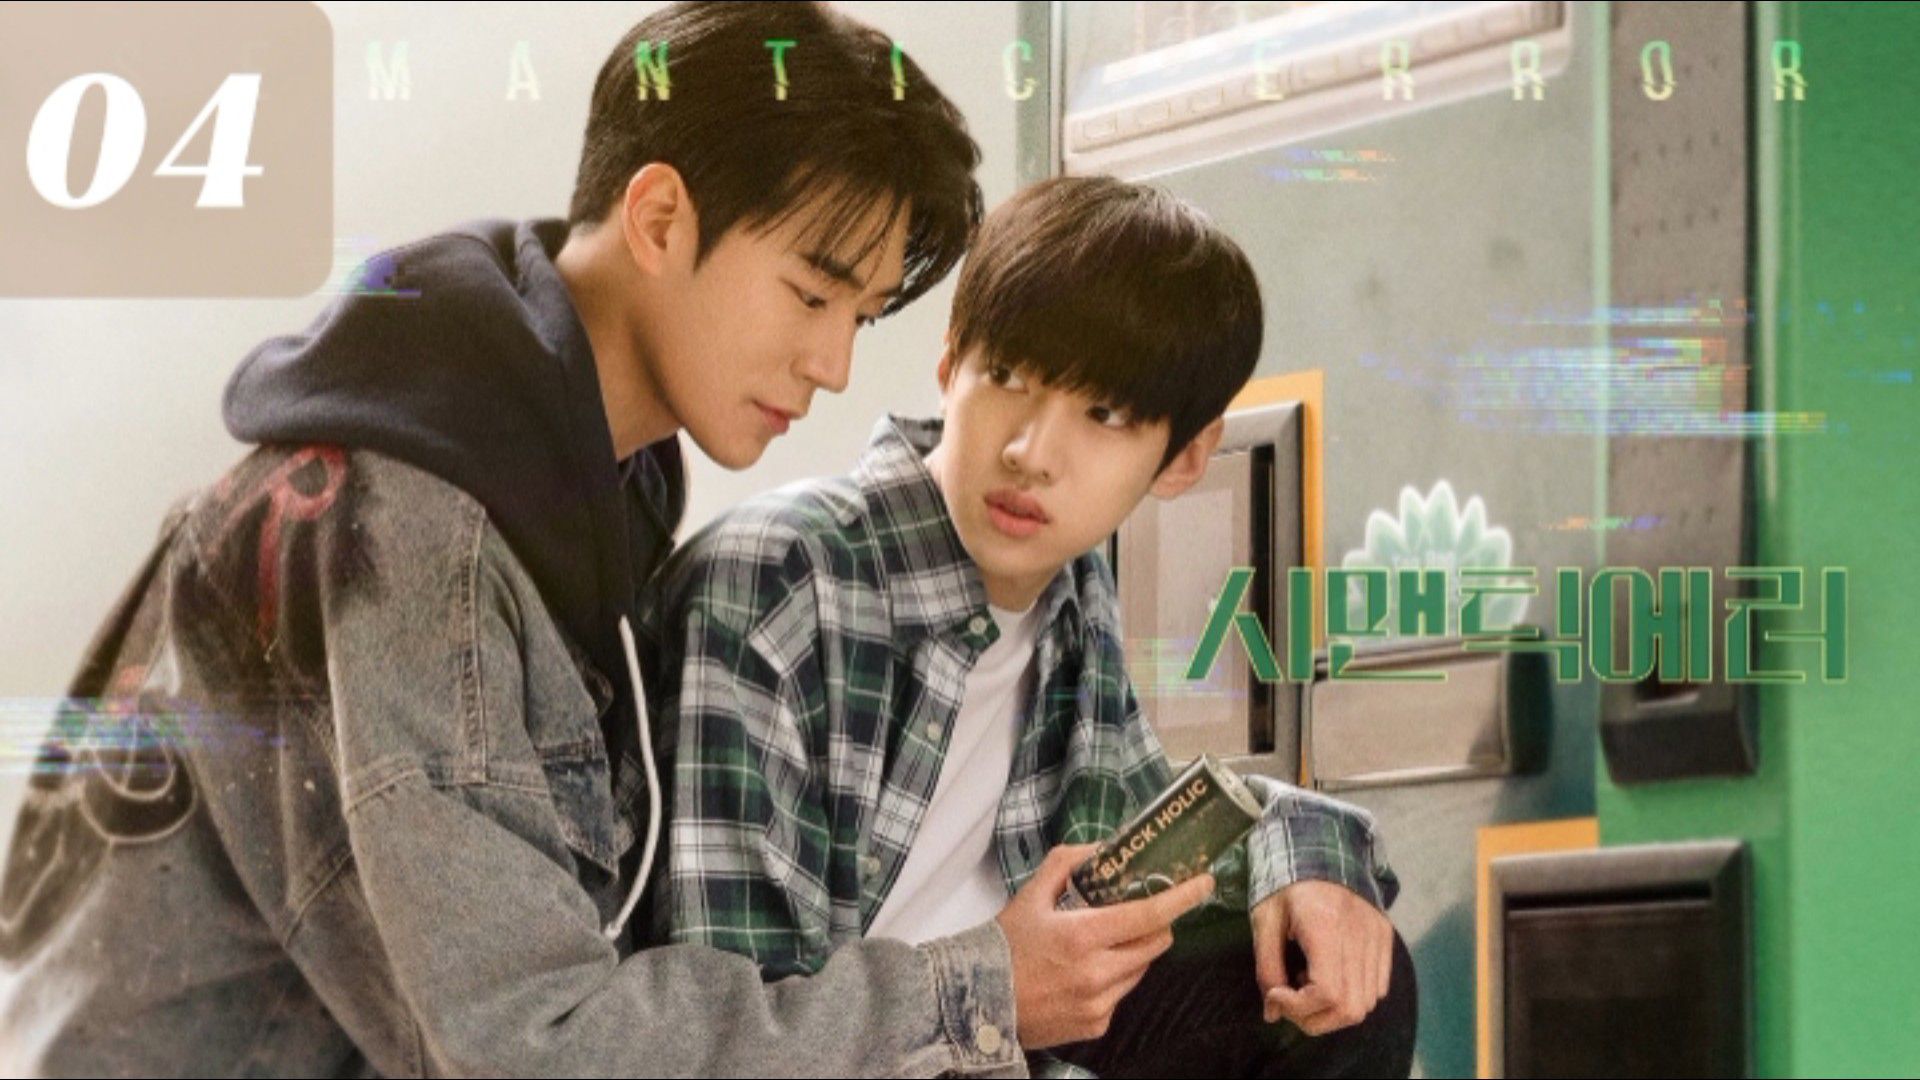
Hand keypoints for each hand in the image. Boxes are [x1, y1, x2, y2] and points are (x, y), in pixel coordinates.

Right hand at [994, 842, 1215, 1049]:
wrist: (978, 999)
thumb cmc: (1004, 945)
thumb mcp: (1031, 895)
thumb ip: (1067, 864)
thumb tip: (1102, 847)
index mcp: (1082, 935)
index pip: (1148, 914)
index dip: (1181, 897)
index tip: (1203, 882)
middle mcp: (1096, 973)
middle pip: (1156, 943)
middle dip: (1157, 924)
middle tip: (1142, 912)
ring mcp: (1098, 1003)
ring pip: (1141, 969)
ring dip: (1134, 951)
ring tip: (1103, 944)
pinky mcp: (1096, 1025)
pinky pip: (1122, 995)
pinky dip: (1115, 979)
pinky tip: (1086, 973)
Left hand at [1251, 879, 1393, 1036]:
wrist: (1321, 846)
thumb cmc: (1285, 882)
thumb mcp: (1265, 920)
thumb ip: (1267, 968)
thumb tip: (1272, 1013)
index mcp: (1326, 925)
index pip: (1328, 992)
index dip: (1299, 1007)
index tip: (1276, 994)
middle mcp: (1359, 933)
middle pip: (1351, 1008)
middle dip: (1315, 1018)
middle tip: (1290, 1000)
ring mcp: (1378, 936)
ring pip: (1366, 1004)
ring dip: (1333, 1009)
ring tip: (1310, 981)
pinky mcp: (1385, 937)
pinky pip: (1377, 988)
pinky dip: (1352, 995)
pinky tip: (1330, 974)